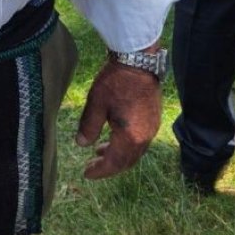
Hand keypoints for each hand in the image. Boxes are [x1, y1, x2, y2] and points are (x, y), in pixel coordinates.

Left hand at [75, 58, 160, 179]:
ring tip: (99, 151)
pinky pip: (139, 141)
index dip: (100, 171)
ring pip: (134, 152)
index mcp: (131, 137)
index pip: (114, 163)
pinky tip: (114, 137)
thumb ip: (89, 127)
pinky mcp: (153, 119)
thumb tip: (81, 144)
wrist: (138, 61)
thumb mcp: (96, 103)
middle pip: (127, 161)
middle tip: (91, 166)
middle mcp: (145, 137)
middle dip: (109, 166)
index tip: (86, 174)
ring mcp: (152, 128)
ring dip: (117, 155)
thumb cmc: (115, 81)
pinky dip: (126, 145)